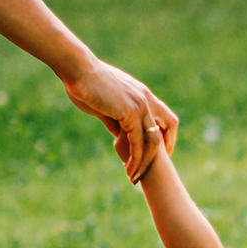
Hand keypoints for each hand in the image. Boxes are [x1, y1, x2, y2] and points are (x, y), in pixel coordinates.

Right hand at [62, 55, 176, 180]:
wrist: (78, 70)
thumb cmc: (86, 84)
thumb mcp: (105, 105)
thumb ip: (115, 120)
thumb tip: (118, 135)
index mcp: (142, 94)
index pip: (165, 117)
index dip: (165, 135)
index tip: (158, 152)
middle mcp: (146, 99)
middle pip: (168, 127)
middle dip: (163, 151)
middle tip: (152, 169)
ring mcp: (140, 105)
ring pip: (153, 140)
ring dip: (145, 161)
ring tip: (134, 177)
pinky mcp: (130, 113)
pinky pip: (138, 142)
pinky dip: (135, 158)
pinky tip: (128, 169)